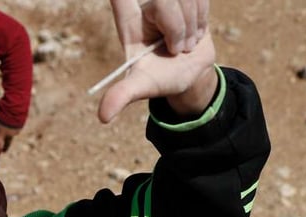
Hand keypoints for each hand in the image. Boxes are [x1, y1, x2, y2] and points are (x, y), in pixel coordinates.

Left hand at [0, 118, 20, 161]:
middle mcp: (10, 134)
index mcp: (3, 133)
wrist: (16, 109)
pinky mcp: (20, 126)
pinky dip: (12, 132)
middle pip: (6, 144)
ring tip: (7, 142)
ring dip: (8, 141)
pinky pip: (15, 131)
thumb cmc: (4, 114)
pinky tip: (12, 130)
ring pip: (11, 138)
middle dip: (4, 148)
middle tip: (3, 152)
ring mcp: (16, 130)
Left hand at [98, 0, 215, 122]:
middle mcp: (146, 6)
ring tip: (184, 45)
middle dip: (178, 27)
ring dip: (191, 29)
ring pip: (186, 0)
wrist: (189, 74)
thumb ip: (122, 96)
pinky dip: (202, 21)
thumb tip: (103, 117)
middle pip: (164, 0)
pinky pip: (200, 0)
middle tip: (177, 49)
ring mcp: (168, 1)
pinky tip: (194, 33)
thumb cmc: (160, 79)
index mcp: (128, 22)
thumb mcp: (142, 87)